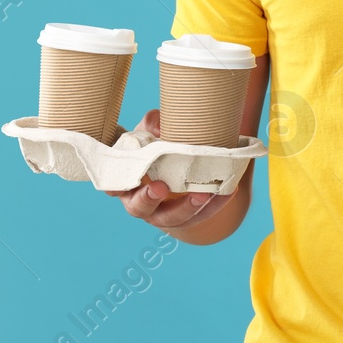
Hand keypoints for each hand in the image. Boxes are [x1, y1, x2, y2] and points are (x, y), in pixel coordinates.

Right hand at [105, 108, 236, 232]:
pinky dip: (215, 205)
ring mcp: (162, 214)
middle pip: (139, 208)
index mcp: (126, 182)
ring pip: (171, 218)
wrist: (182, 164)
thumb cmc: (157, 147)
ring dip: (186, 207)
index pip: (114, 188)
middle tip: (161, 188)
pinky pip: (201, 216)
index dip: (116, 187)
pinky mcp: (187, 219)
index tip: (128, 180)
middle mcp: (140, 202)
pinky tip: (228, 191)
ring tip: (202, 194)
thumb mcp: (152, 131)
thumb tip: (157, 125)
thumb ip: (152, 124)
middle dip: (149, 199)